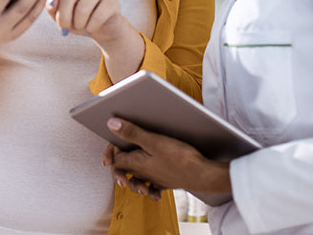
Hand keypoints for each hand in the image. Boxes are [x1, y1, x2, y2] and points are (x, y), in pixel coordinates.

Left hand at [38, 0, 126, 43]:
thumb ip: (53, 8)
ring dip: (78, 25)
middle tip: (65, 28)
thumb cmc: (79, 21)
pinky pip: (97, 17)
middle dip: (64, 17)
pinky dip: (91, 28)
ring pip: (82, 9)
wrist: (104, 30)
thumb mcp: (62, 17)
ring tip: (81, 27)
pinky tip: (92, 28)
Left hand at [103, 117, 231, 199]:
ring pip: (137, 180)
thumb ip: (132, 133)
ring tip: (130, 175)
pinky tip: (150, 187)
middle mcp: (143, 174)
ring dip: (131, 177)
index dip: (111, 151)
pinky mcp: (166, 181)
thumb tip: (111, 124)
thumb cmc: (179, 158)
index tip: (114, 140)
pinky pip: (153, 187)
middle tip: (114, 158)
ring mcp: (155, 179)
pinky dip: (149, 187)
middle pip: (124, 170)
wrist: (201, 175)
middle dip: (118, 163)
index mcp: (137, 163)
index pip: (116, 160)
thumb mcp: (154, 141)